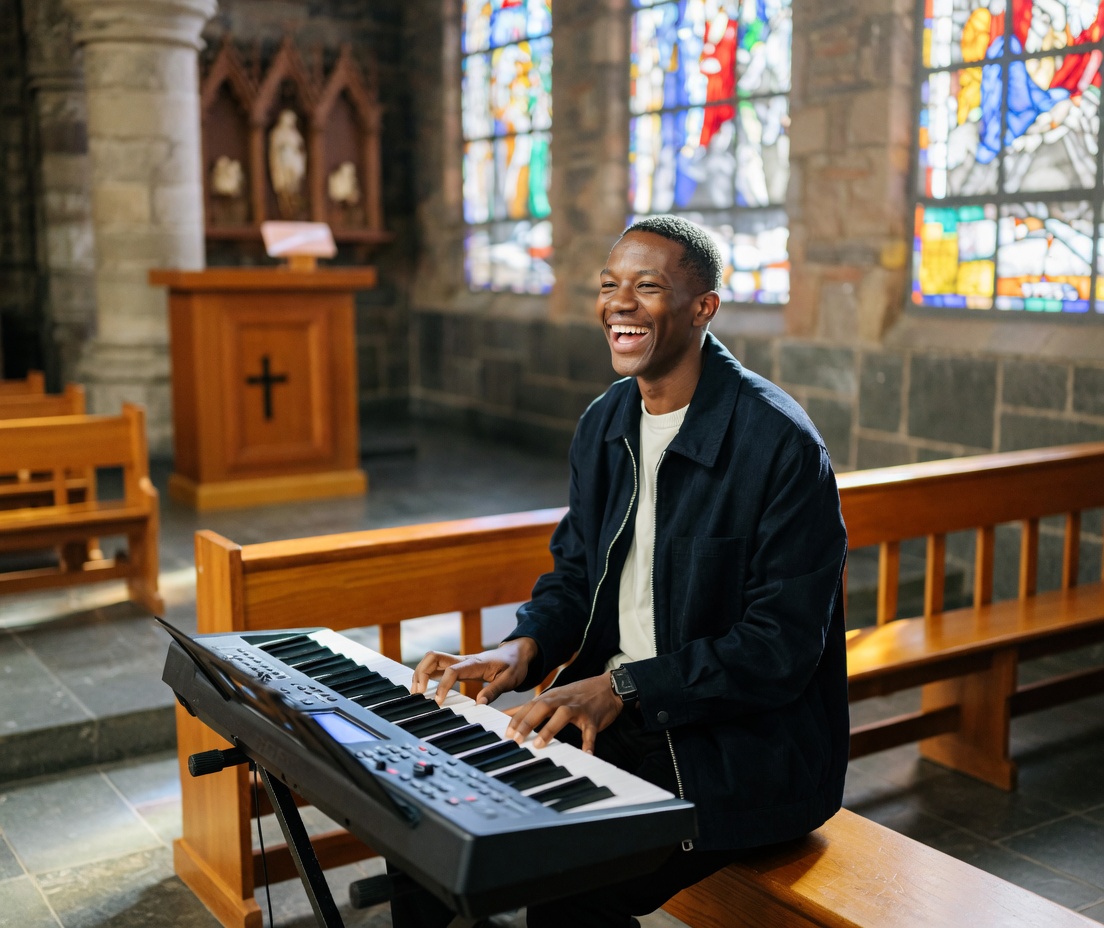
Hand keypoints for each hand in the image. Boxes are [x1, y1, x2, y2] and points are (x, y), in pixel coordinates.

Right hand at [410, 638, 537, 705]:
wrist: (517, 652)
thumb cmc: (514, 665)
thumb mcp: (510, 680)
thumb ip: (495, 691)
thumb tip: (479, 704)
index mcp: (475, 663)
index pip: (452, 671)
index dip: (442, 685)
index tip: (438, 702)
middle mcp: (463, 660)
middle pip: (433, 657)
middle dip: (421, 673)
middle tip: (418, 694)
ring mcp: (458, 661)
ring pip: (432, 660)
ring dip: (420, 673)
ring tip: (417, 693)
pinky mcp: (457, 666)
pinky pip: (436, 666)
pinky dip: (426, 675)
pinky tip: (423, 688)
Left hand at [504, 673, 622, 753]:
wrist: (608, 687)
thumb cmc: (578, 694)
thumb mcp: (556, 696)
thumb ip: (537, 706)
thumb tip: (512, 716)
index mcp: (552, 697)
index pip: (530, 706)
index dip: (517, 720)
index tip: (506, 734)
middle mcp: (562, 700)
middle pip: (541, 708)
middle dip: (527, 723)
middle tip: (516, 740)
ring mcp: (578, 708)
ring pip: (562, 715)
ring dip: (549, 729)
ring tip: (539, 745)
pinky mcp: (593, 718)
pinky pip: (589, 731)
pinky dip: (588, 743)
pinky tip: (585, 754)